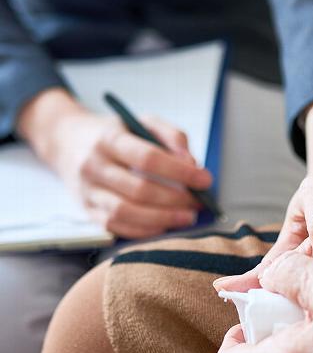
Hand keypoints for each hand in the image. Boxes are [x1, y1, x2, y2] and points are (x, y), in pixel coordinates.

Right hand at [19, 88, 211, 238]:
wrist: (67, 141)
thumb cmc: (115, 133)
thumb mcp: (142, 122)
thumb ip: (172, 136)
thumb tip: (192, 163)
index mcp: (109, 139)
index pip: (148, 158)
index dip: (180, 172)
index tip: (205, 180)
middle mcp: (94, 166)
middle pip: (139, 189)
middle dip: (176, 199)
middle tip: (199, 203)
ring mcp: (87, 191)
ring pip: (126, 212)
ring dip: (163, 219)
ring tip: (187, 217)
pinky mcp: (86, 211)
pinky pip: (116, 227)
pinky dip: (145, 230)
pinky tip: (165, 226)